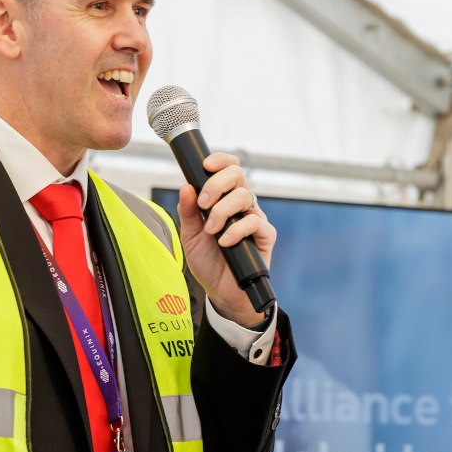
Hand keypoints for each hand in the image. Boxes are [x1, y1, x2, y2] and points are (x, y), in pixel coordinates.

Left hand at [176, 152, 274, 326]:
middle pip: (238, 174)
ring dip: (222, 211)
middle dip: (217, 184)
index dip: (220, 160)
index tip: (205, 165)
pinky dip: (236, 230)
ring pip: (245, 196)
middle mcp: (242, 204)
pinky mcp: (265, 235)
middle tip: (203, 204)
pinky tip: (224, 241)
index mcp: (224, 198)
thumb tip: (186, 187)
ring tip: (211, 231)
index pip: (229, 168)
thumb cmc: (208, 261)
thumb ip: (188, 211)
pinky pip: (255, 221)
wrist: (220, 291)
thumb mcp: (190, 235)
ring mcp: (255, 218)